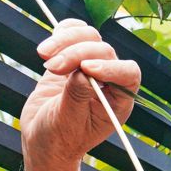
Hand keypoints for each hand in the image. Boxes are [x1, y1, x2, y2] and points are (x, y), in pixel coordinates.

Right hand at [20, 19, 141, 170]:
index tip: (85, 68)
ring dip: (66, 40)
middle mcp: (108, 82)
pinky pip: (75, 33)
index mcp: (118, 102)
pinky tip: (51, 40)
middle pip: (104, 51)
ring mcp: (90, 68)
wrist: (41, 139)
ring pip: (89, 37)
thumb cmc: (58, 139)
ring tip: (43, 55)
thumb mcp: (67, 122)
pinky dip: (64, 31)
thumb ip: (77, 96)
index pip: (129, 74)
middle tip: (51, 67)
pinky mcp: (72, 59)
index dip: (111, 67)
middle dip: (76, 54)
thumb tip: (83, 72)